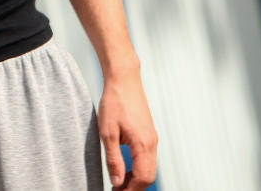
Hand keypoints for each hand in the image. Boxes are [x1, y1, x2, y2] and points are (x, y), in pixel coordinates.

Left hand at [98, 70, 157, 189]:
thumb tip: (117, 181)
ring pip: (149, 168)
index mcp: (144, 145)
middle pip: (149, 176)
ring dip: (136, 179)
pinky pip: (148, 158)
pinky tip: (124, 168)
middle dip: (134, 187)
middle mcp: (152, 143)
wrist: (124, 80)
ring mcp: (152, 138)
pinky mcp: (149, 133)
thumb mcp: (108, 133)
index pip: (143, 178)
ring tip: (118, 182)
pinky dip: (138, 168)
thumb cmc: (115, 103)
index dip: (130, 190)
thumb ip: (114, 159)